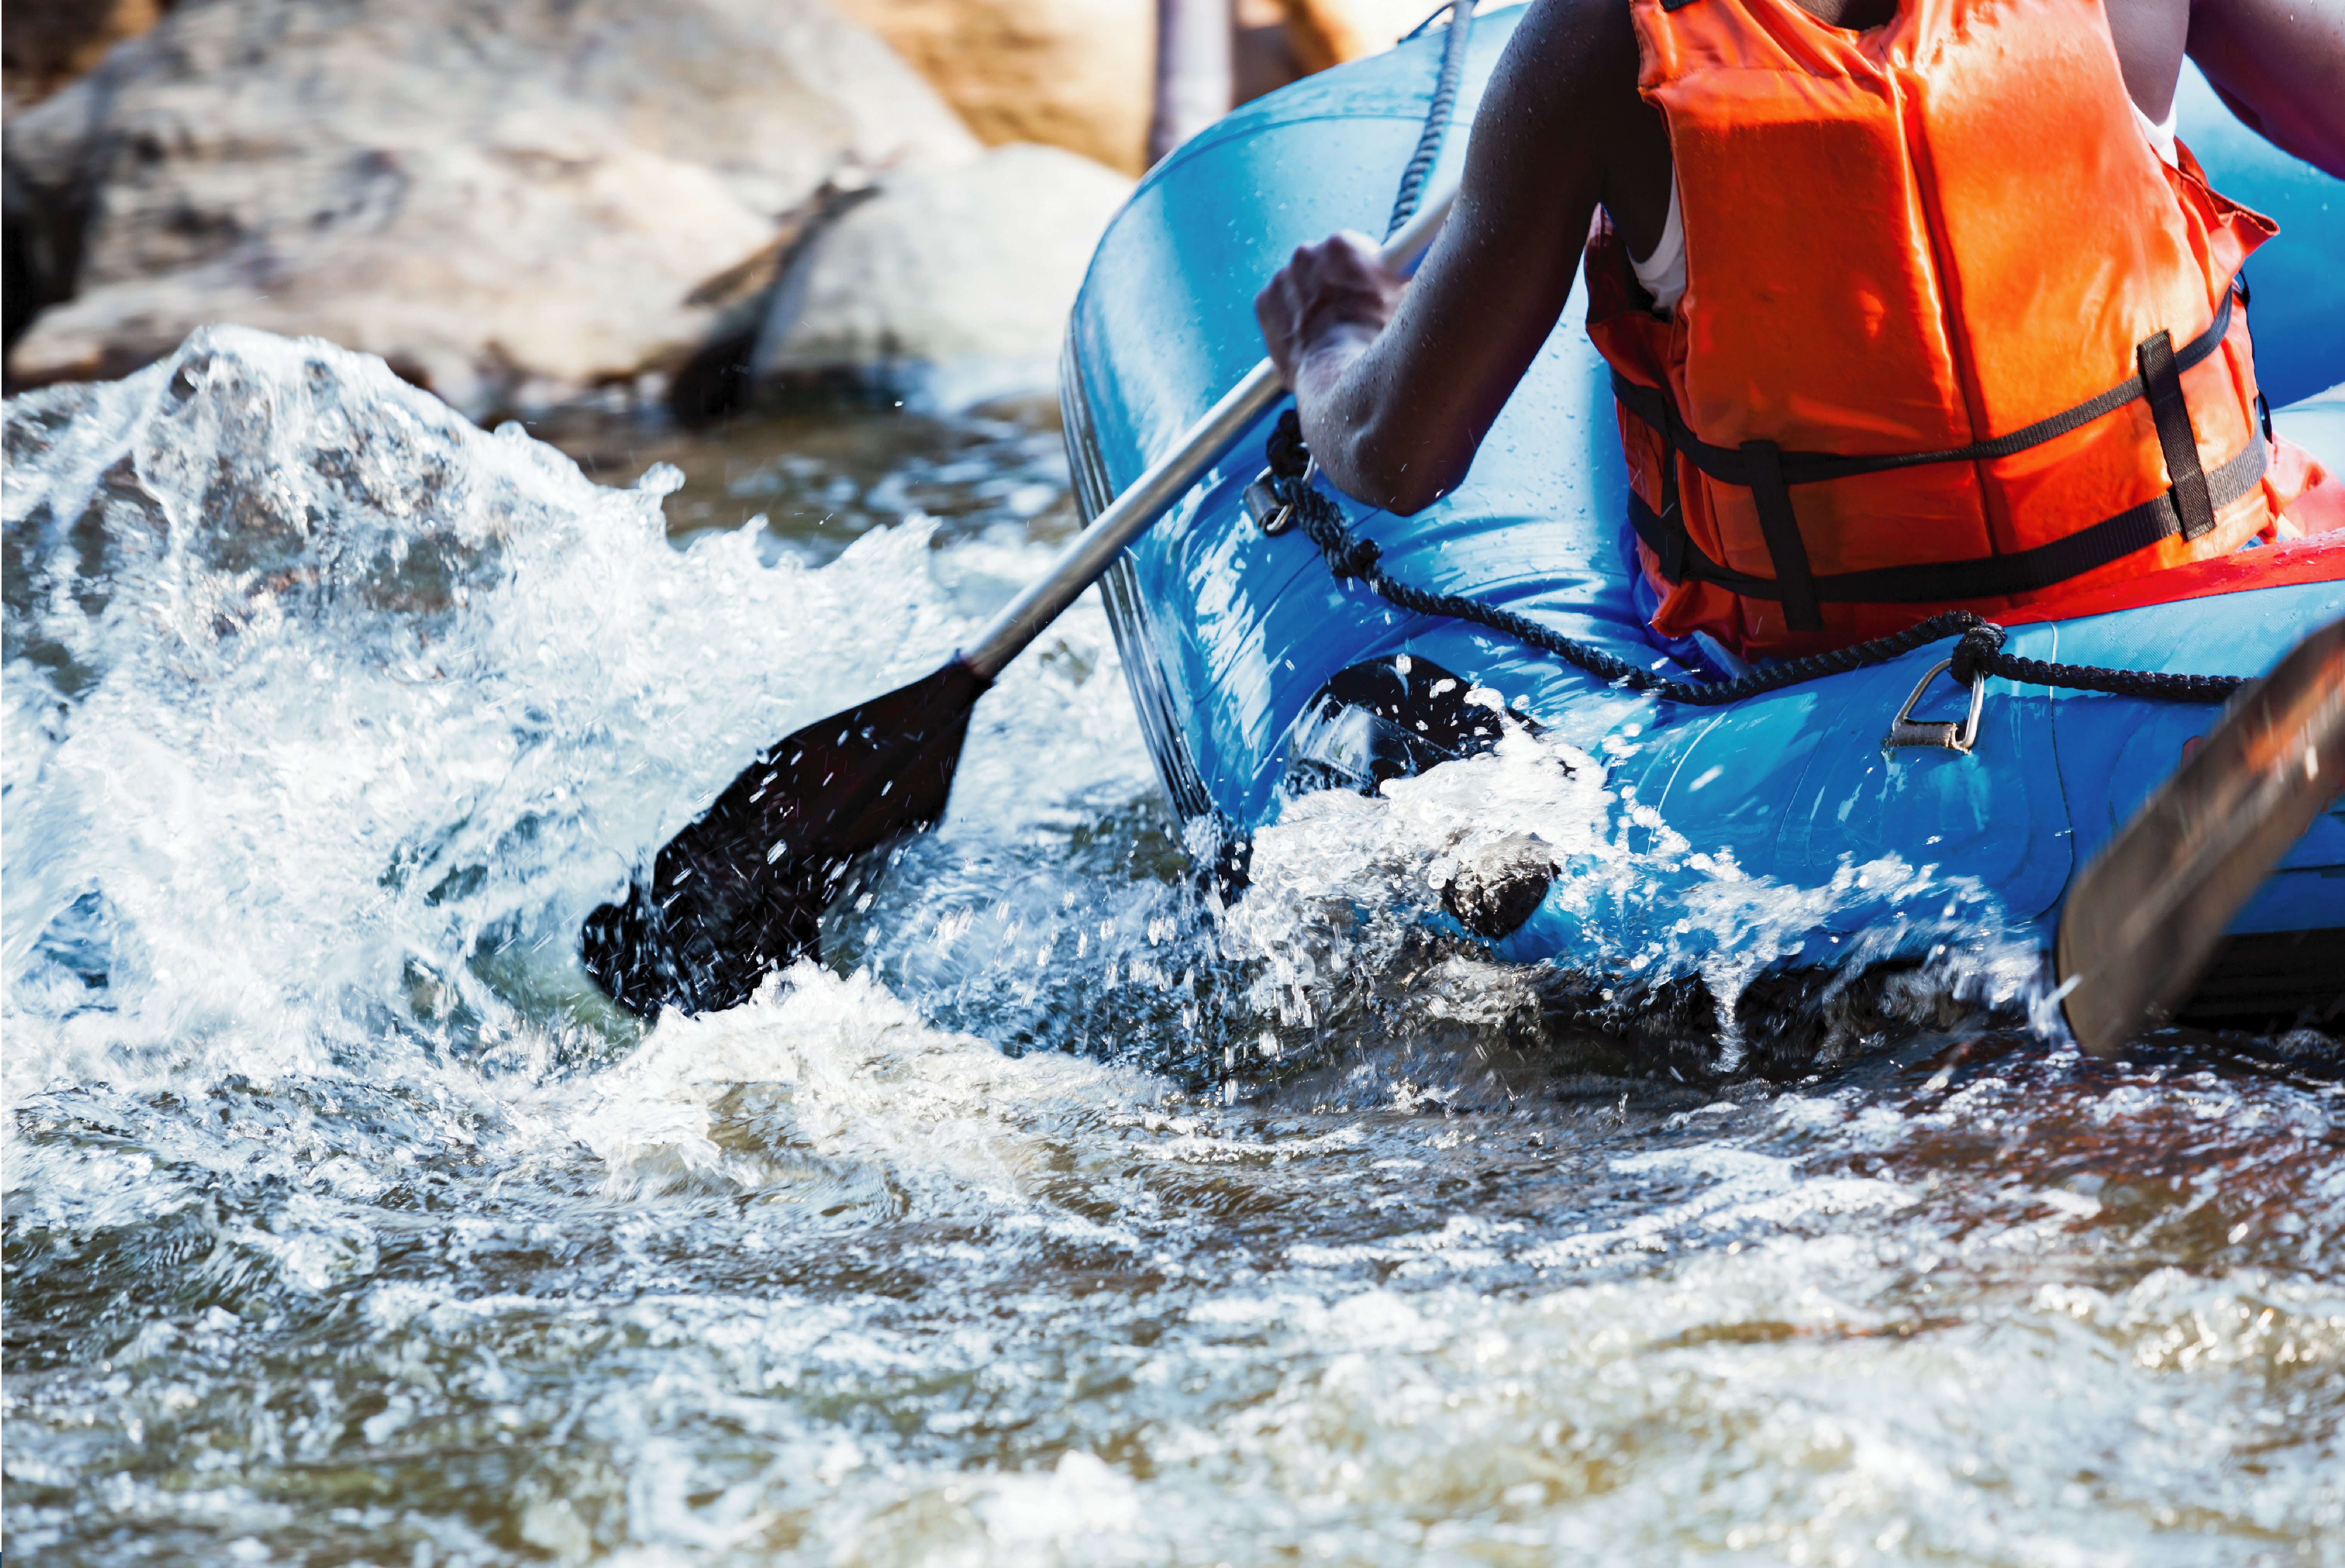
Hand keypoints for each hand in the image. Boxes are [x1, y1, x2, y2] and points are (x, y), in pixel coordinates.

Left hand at [1254, 231, 1406, 390]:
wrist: (1336, 376)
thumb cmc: (1371, 342)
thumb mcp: (1402, 303)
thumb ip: (1397, 282)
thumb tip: (1405, 278)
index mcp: (1342, 245)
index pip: (1353, 251)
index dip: (1360, 273)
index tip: (1364, 288)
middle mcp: (1307, 253)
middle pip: (1322, 265)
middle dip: (1333, 286)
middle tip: (1348, 316)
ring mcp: (1281, 278)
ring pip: (1298, 285)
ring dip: (1309, 301)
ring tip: (1327, 331)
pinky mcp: (1263, 303)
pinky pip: (1277, 305)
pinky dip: (1287, 318)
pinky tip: (1306, 337)